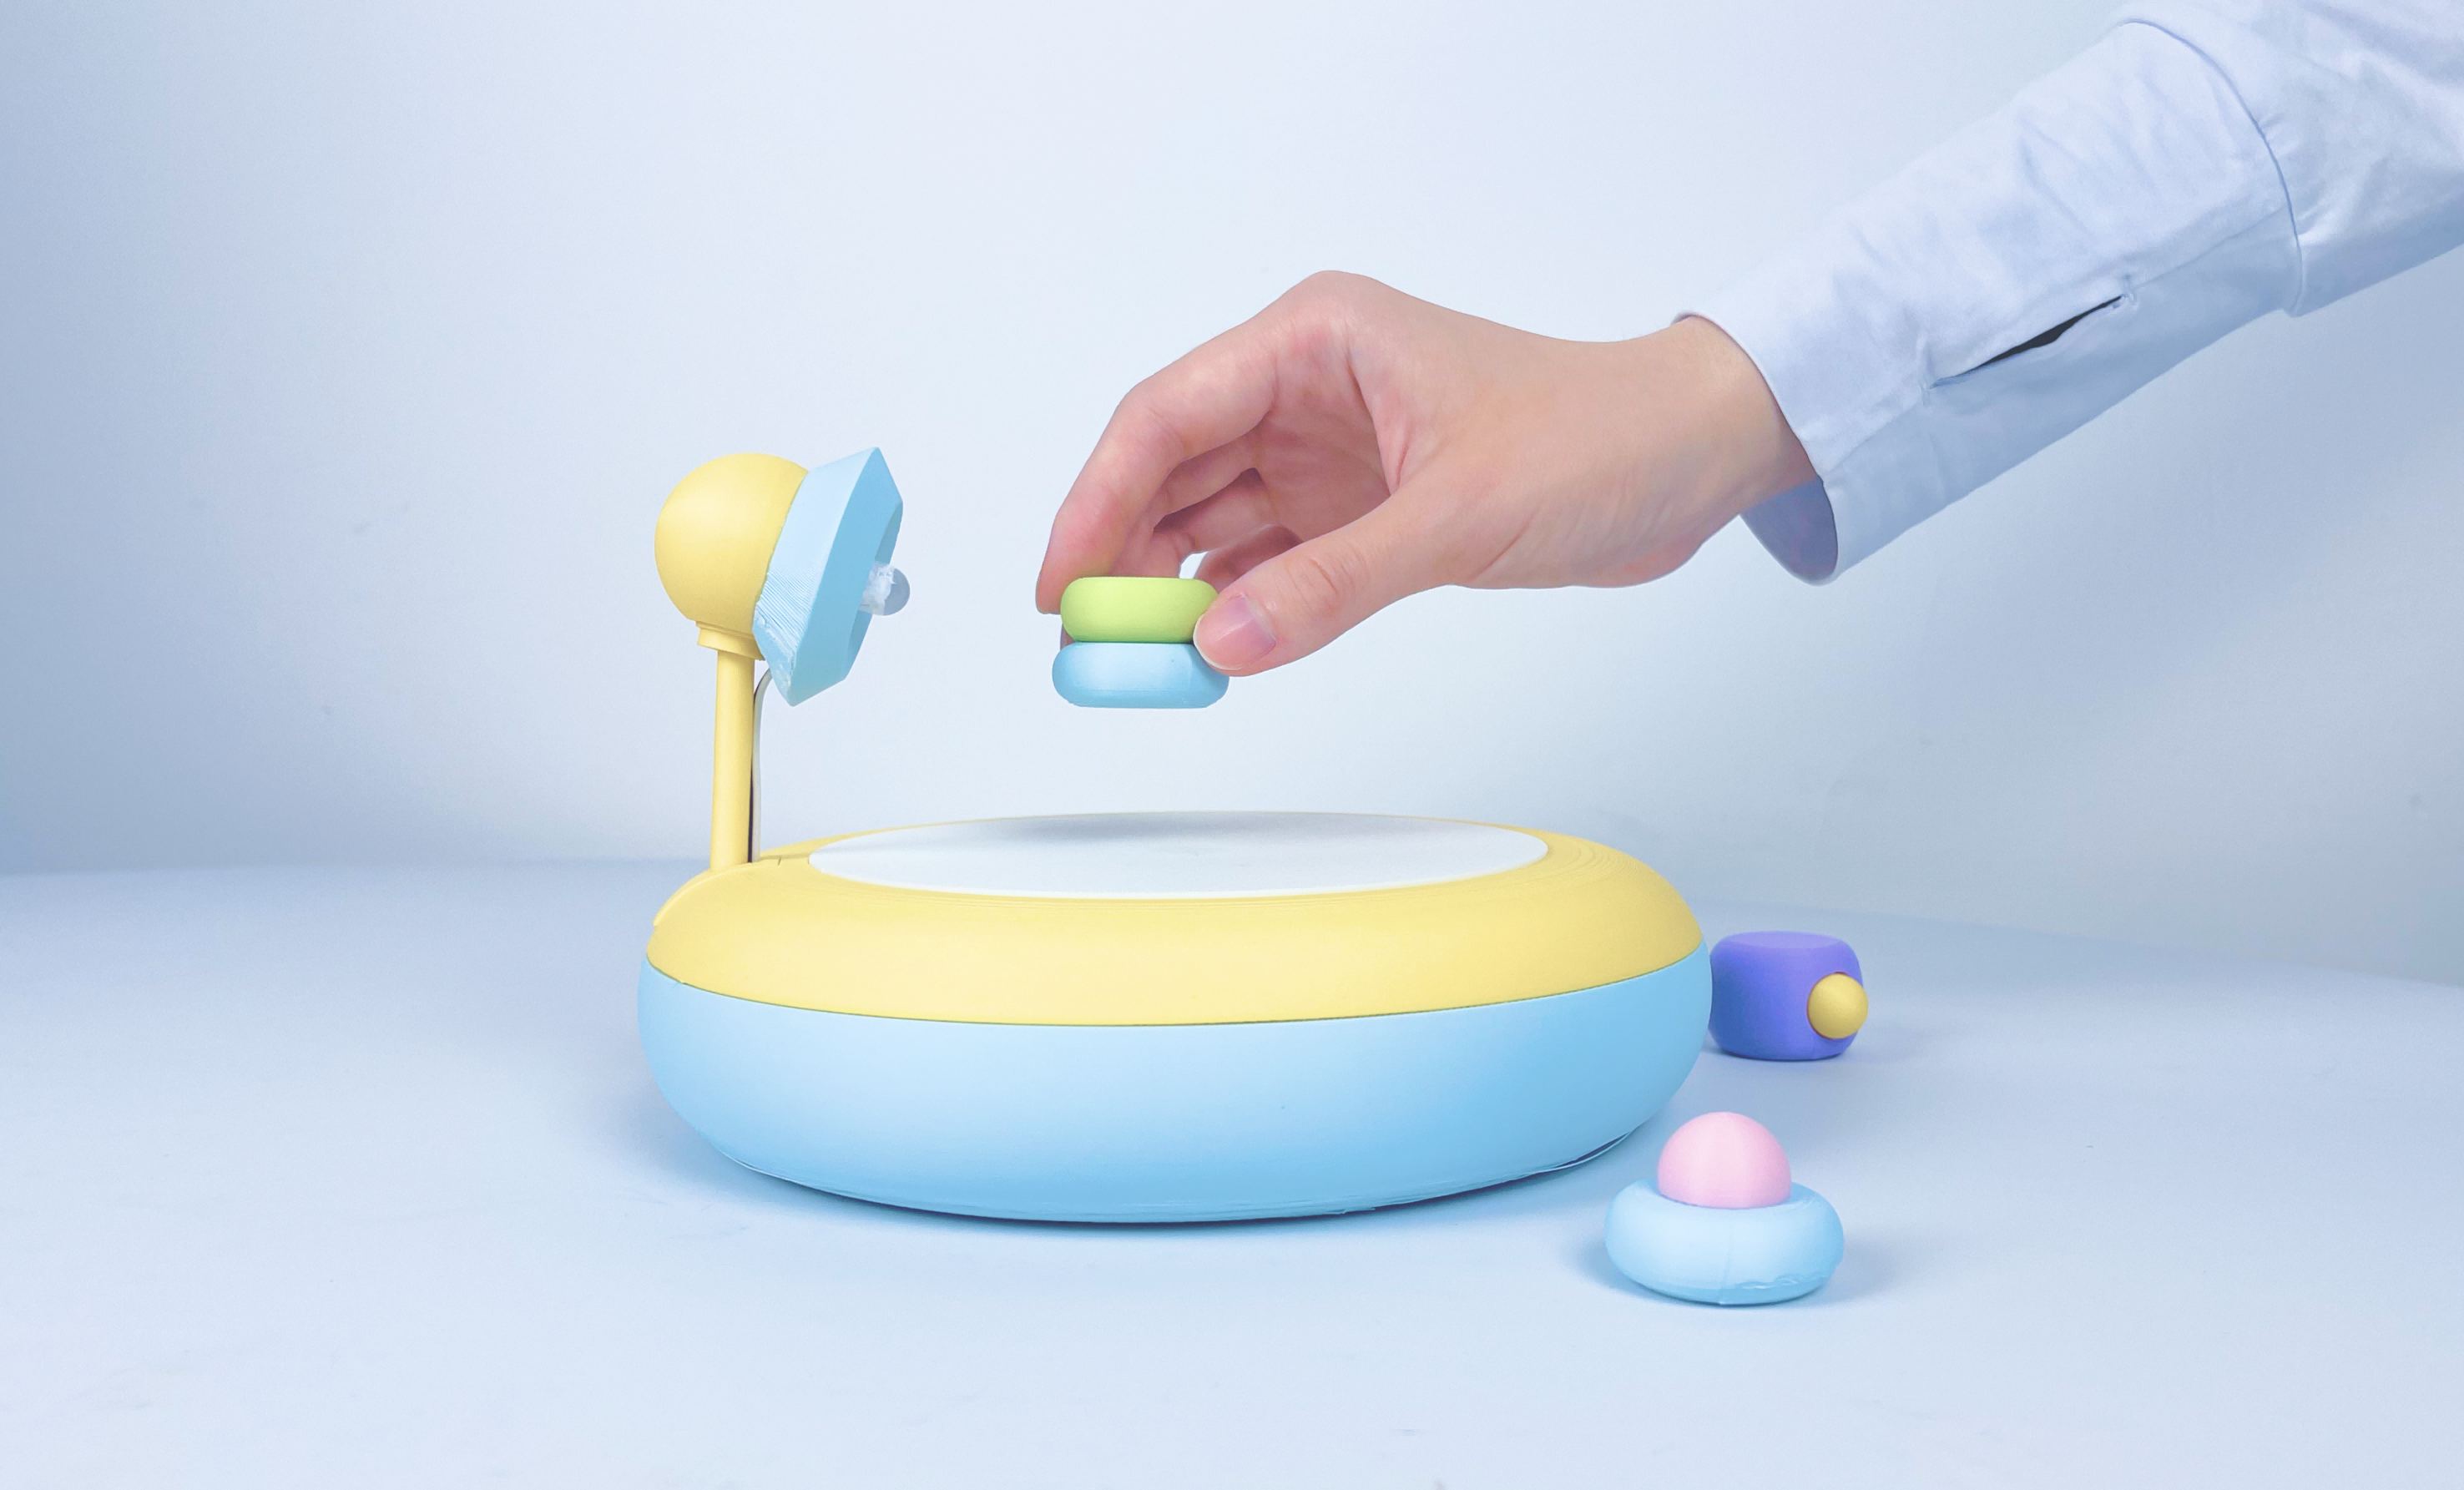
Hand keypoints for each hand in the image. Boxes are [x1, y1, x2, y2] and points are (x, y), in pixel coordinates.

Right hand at [1036, 272, 1815, 674]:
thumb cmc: (1597, 439)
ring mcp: (1326, 448)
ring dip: (1169, 583)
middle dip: (1120, 551)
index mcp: (1315, 340)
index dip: (1097, 501)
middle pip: (1171, 467)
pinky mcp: (1355, 505)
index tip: (1061, 584)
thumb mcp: (1458, 515)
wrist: (1690, 459)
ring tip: (1137, 659)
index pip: (1167, 415)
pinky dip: (1230, 601)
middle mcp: (1305, 385)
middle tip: (1088, 642)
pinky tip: (1204, 646)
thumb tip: (1219, 642)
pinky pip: (1262, 554)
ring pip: (1208, 515)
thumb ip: (1333, 583)